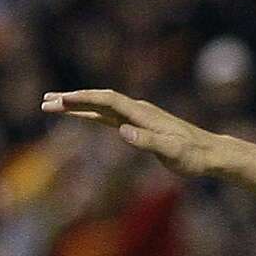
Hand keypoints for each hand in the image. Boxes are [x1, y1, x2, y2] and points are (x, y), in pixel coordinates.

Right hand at [41, 89, 217, 177]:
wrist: (210, 154)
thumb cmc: (193, 156)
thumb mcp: (171, 153)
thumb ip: (147, 141)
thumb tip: (122, 131)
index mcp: (142, 114)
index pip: (107, 100)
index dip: (83, 99)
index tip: (60, 101)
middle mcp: (138, 110)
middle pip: (99, 99)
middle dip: (72, 100)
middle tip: (45, 102)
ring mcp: (139, 116)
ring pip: (102, 106)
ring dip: (78, 106)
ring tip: (52, 105)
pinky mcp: (141, 125)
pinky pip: (111, 116)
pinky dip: (92, 114)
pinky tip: (82, 116)